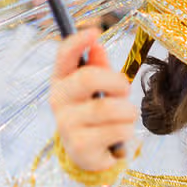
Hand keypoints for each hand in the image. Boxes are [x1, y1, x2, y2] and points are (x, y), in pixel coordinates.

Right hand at [51, 28, 135, 173]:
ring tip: (124, 117)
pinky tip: (119, 136)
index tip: (95, 31)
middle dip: (117, 82)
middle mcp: (58, 100)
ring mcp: (66, 124)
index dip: (78, 41)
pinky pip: (116, 130)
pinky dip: (127, 131)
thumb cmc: (96, 114)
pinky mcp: (80, 146)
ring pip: (108, 107)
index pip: (64, 55)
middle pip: (88, 78)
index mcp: (62, 80)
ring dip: (127, 111)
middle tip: (125, 90)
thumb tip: (97, 45)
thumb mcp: (98, 89)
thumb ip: (99, 67)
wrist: (89, 155)